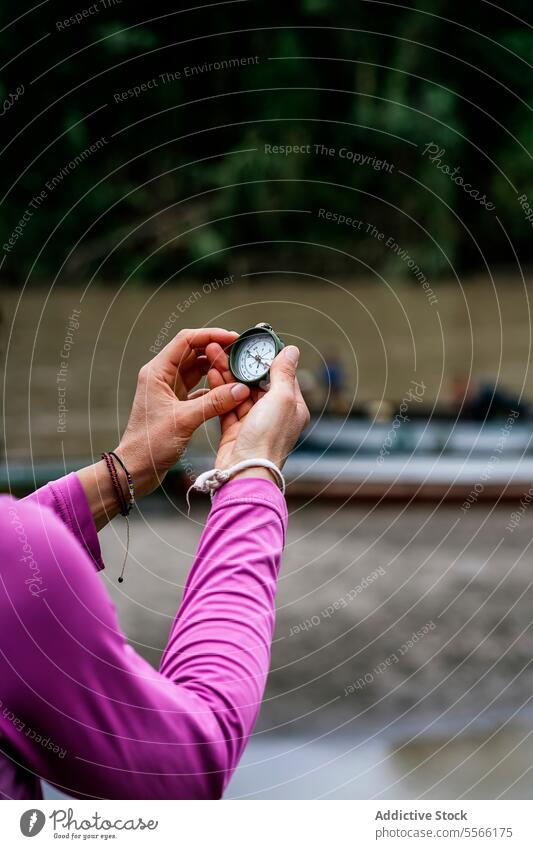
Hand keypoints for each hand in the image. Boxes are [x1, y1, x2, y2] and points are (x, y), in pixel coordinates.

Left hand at [116, 328, 250, 495]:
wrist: (136, 468)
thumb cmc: (151, 444)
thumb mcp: (184, 420)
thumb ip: (214, 403)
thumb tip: (240, 389)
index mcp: (157, 372)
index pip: (186, 340)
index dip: (210, 335)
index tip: (233, 338)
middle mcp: (162, 376)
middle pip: (193, 352)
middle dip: (217, 350)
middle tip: (240, 354)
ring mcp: (169, 390)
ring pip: (197, 370)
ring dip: (216, 369)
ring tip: (238, 370)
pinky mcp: (176, 404)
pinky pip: (199, 388)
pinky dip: (214, 388)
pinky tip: (229, 392)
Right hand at [206, 343, 309, 478]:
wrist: (244, 472)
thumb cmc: (268, 439)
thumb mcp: (281, 400)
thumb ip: (284, 374)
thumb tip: (292, 351)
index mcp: (292, 407)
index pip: (281, 374)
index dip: (267, 357)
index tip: (252, 342)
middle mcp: (274, 414)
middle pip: (257, 382)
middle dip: (241, 363)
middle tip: (225, 345)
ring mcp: (253, 423)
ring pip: (239, 392)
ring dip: (227, 373)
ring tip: (213, 354)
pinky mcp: (234, 430)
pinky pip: (226, 405)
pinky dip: (219, 390)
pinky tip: (211, 374)